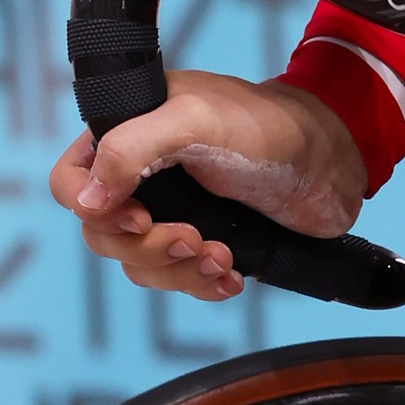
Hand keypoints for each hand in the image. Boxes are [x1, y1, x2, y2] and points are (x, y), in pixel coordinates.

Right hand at [49, 71, 365, 304]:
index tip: (140, 217)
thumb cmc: (268, 125)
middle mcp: (141, 172)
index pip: (71, 180)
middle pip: (103, 233)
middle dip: (148, 247)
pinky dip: (200, 283)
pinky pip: (176, 277)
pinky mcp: (203, 236)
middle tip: (195, 240)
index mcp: (127, 132)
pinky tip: (231, 278)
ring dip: (178, 270)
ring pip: (139, 262)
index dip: (92, 208)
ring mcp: (171, 208)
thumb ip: (133, 149)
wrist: (333, 161)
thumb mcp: (196, 121)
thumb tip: (84, 200)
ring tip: (222, 257)